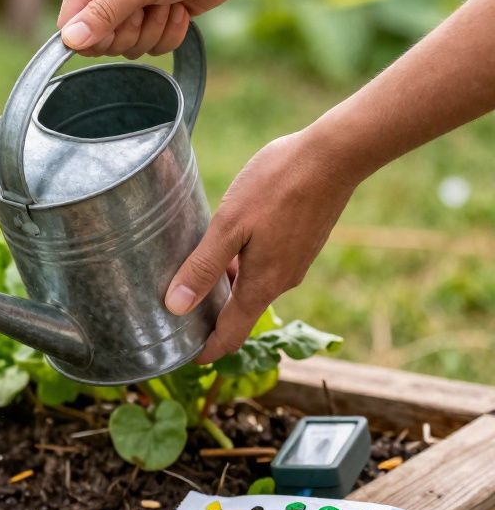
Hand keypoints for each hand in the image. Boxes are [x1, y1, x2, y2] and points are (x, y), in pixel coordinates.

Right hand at [57, 0, 242, 56]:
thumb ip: (104, 13)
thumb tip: (70, 40)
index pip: (71, 26)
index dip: (93, 35)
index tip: (119, 20)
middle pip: (104, 42)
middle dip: (134, 30)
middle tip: (150, 4)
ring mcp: (135, 11)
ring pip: (131, 48)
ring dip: (156, 29)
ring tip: (168, 1)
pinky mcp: (159, 21)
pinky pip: (155, 48)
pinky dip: (172, 33)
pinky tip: (180, 9)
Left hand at [163, 130, 360, 363]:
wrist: (336, 154)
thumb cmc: (278, 185)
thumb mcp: (229, 225)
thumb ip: (203, 267)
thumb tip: (176, 307)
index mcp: (263, 284)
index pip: (231, 335)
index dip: (206, 350)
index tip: (181, 355)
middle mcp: (282, 281)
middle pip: (240, 313)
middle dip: (210, 317)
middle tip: (174, 309)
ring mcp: (295, 262)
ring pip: (252, 287)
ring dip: (225, 287)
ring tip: (192, 273)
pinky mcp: (302, 244)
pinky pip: (265, 268)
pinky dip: (242, 267)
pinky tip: (225, 245)